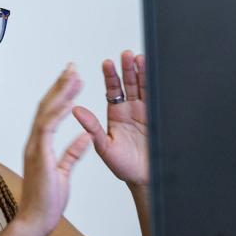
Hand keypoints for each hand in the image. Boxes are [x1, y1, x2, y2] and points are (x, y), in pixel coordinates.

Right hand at [16, 64, 91, 235]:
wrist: (36, 220)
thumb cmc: (48, 201)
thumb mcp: (65, 172)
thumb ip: (72, 153)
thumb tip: (84, 138)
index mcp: (40, 145)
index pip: (49, 114)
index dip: (60, 95)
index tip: (71, 80)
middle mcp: (35, 142)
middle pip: (46, 106)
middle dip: (60, 85)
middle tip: (72, 67)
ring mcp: (35, 147)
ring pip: (47, 112)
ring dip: (61, 92)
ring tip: (74, 75)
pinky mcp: (39, 154)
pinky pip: (49, 128)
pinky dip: (59, 112)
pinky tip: (70, 101)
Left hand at [72, 50, 148, 185]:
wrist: (146, 180)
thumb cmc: (124, 167)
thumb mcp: (104, 147)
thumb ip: (92, 128)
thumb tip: (75, 110)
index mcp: (116, 115)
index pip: (113, 90)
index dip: (111, 76)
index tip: (107, 62)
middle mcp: (131, 110)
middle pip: (130, 83)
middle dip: (128, 68)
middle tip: (125, 55)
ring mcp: (147, 113)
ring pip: (145, 87)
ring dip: (143, 72)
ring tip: (139, 58)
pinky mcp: (160, 118)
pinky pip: (158, 98)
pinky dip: (158, 85)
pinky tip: (156, 73)